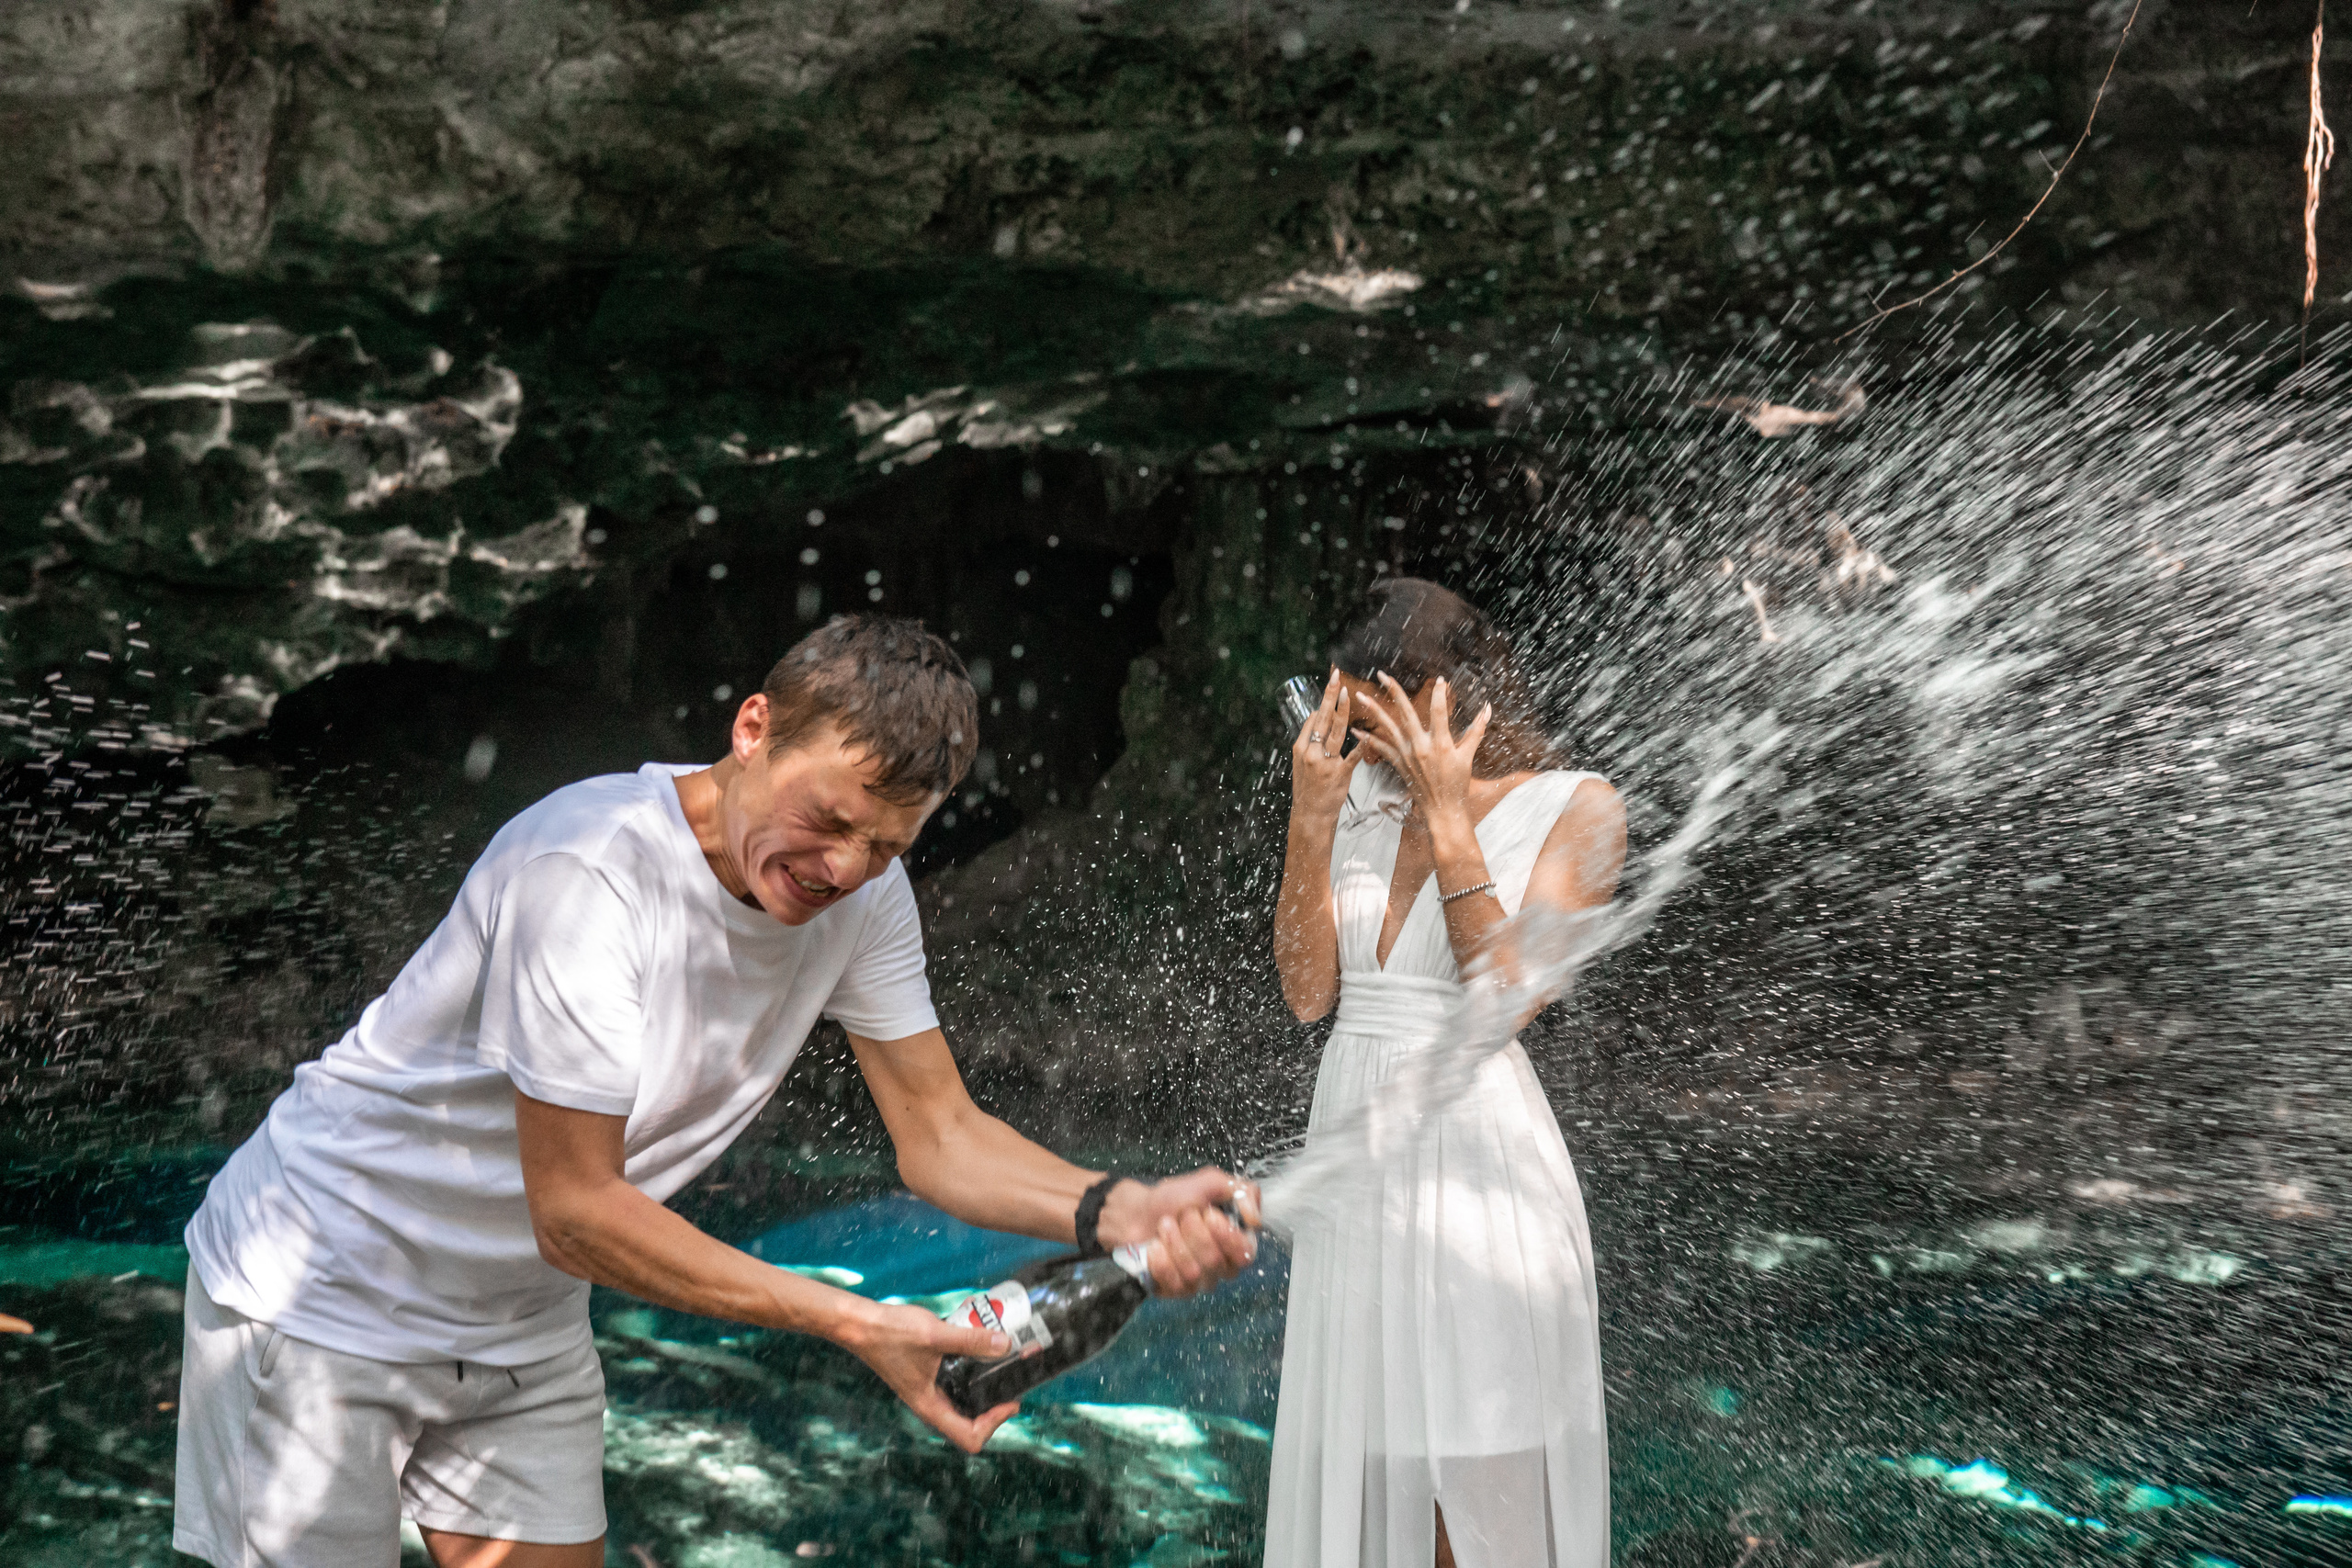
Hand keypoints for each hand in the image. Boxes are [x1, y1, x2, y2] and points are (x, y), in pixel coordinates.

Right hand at [836, 1298, 1021, 1453]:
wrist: (860, 1324)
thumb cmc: (891, 1334)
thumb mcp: (936, 1336)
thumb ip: (972, 1341)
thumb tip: (1006, 1346)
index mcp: (930, 1407)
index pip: (970, 1437)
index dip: (994, 1424)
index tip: (1009, 1401)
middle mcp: (930, 1404)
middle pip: (970, 1423)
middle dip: (994, 1407)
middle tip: (1011, 1383)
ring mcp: (927, 1390)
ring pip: (963, 1403)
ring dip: (984, 1389)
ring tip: (1001, 1366)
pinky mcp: (926, 1375)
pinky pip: (955, 1383)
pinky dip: (970, 1371)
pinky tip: (979, 1348)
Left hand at [1098, 1167, 1260, 1298]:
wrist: (1137, 1211)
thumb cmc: (1174, 1198)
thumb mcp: (1210, 1182)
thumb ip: (1241, 1191)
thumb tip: (1256, 1220)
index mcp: (1236, 1241)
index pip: (1246, 1253)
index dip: (1226, 1235)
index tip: (1208, 1214)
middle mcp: (1222, 1265)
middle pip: (1215, 1261)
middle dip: (1193, 1231)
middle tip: (1182, 1215)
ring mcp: (1199, 1281)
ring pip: (1193, 1272)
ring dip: (1174, 1242)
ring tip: (1164, 1226)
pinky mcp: (1176, 1291)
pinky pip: (1173, 1283)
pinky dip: (1160, 1259)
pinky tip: (1155, 1247)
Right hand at [1289, 668, 1360, 822]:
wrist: (1310, 814)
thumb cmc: (1309, 788)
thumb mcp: (1302, 762)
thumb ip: (1310, 740)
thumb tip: (1317, 715)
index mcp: (1301, 748)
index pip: (1314, 719)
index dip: (1324, 701)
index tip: (1333, 684)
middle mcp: (1311, 752)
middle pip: (1323, 719)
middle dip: (1330, 696)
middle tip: (1336, 677)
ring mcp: (1325, 762)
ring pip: (1336, 732)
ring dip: (1342, 711)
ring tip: (1347, 694)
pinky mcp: (1339, 774)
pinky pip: (1352, 756)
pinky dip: (1360, 745)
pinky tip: (1366, 734)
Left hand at [1352, 673, 1488, 828]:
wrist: (1442, 810)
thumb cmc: (1457, 784)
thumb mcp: (1468, 756)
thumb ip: (1476, 730)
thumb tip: (1487, 709)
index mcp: (1440, 743)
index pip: (1439, 711)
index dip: (1440, 693)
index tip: (1440, 680)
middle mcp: (1420, 746)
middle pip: (1406, 712)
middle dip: (1394, 691)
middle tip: (1383, 675)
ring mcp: (1407, 755)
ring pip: (1387, 727)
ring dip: (1374, 710)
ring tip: (1360, 696)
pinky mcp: (1398, 763)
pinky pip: (1380, 749)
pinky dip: (1367, 740)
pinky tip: (1356, 730)